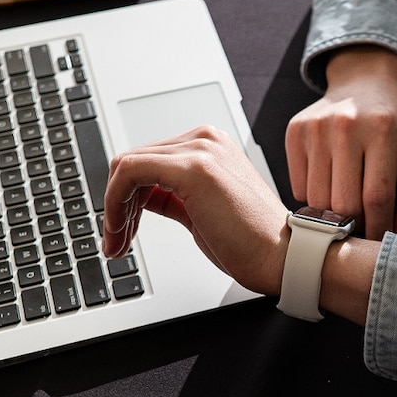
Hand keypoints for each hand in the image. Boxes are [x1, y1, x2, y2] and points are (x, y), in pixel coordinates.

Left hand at [102, 126, 290, 295]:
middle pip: (133, 160)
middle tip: (114, 239)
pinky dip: (115, 201)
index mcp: (210, 146)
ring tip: (117, 242)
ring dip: (113, 207)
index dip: (125, 195)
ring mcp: (200, 149)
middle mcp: (205, 140)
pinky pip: (130, 172)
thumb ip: (171, 197)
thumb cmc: (252, 242)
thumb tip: (138, 198)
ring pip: (126, 165)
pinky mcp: (192, 167)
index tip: (122, 227)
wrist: (283, 256)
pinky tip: (121, 229)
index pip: (149, 159)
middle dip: (115, 203)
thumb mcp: (201, 212)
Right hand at [286, 45, 396, 239]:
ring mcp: (316, 128)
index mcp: (384, 130)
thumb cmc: (396, 127)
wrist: (363, 84)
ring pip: (316, 201)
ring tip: (346, 210)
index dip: (378, 230)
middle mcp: (347, 125)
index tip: (378, 243)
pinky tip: (330, 188)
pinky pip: (298, 188)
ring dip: (332, 217)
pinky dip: (314, 200)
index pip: (376, 198)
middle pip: (343, 203)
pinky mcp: (295, 132)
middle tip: (362, 229)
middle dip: (354, 227)